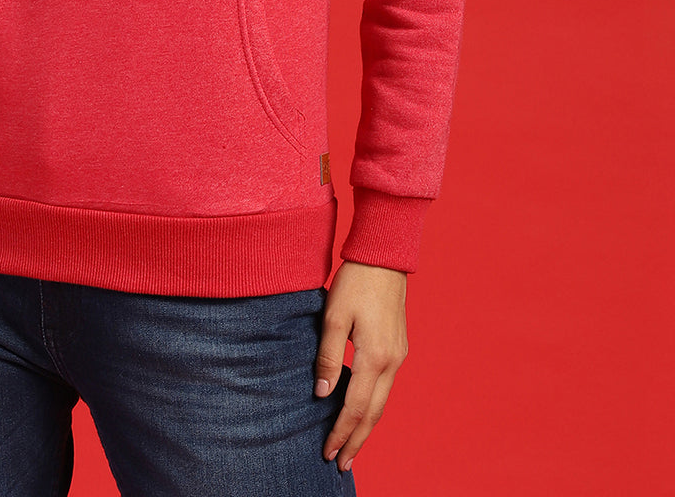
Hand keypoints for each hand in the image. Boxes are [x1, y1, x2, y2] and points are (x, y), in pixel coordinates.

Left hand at [316, 259, 407, 475]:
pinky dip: (373, 406)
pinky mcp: (398, 348)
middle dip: (357, 441)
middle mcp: (392, 362)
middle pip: (374, 413)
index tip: (327, 452)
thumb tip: (322, 394)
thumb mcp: (333, 316)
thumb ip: (327, 357)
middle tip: (340, 463)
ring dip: (366, 426)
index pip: (355, 407)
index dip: (340, 432)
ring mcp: (398, 356)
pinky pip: (386, 387)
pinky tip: (361, 411)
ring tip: (350, 445)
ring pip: (382, 402)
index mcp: (375, 356)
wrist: (384, 257)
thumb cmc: (355, 282)